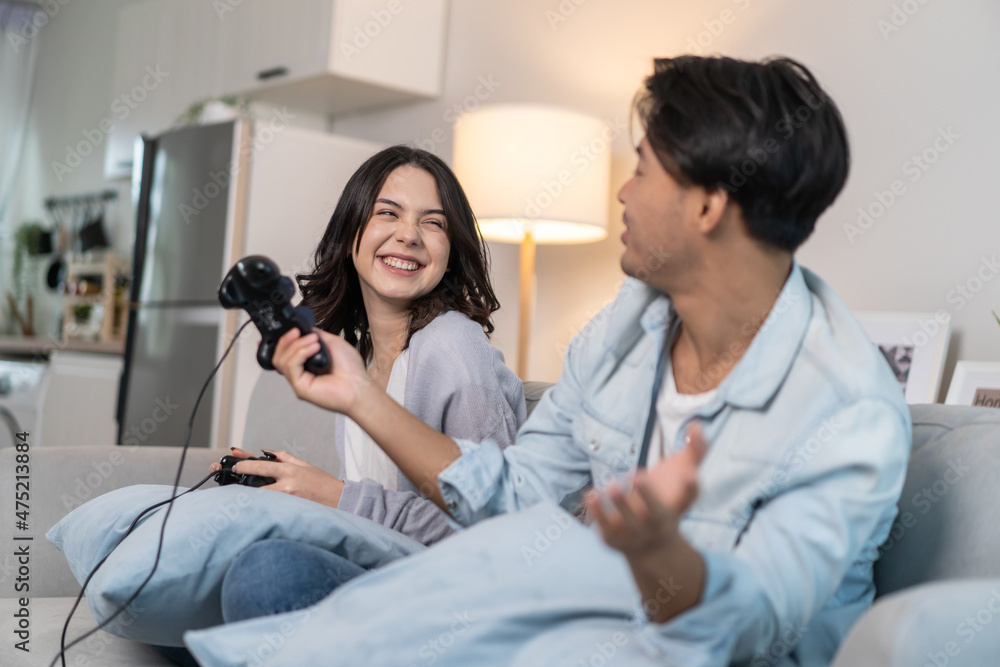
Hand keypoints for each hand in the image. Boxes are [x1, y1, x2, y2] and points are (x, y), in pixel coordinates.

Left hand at [210, 447, 346, 507]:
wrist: (339, 499)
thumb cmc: (321, 482)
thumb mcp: (303, 464)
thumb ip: (283, 457)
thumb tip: (265, 452)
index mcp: (289, 470)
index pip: (261, 464)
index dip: (244, 463)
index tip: (232, 462)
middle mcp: (286, 484)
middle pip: (255, 482)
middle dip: (239, 480)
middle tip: (223, 477)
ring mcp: (286, 499)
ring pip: (259, 497)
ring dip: (246, 494)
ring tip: (233, 493)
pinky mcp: (289, 510)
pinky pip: (269, 507)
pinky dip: (259, 505)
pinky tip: (249, 506)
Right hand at [271, 328, 370, 415]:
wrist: (359, 385)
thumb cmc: (351, 370)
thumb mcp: (331, 343)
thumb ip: (315, 335)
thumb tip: (303, 328)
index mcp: (305, 364)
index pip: (284, 352)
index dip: (283, 339)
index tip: (292, 329)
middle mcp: (299, 373)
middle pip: (278, 356)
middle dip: (286, 340)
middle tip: (298, 332)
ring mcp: (298, 381)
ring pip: (282, 360)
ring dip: (297, 345)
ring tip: (314, 341)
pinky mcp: (300, 387)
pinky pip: (291, 367)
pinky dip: (300, 353)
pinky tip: (314, 348)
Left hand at [586, 422, 706, 560]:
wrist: (652, 546)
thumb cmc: (669, 499)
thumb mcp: (683, 475)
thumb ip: (694, 451)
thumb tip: (696, 423)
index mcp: (677, 507)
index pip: (688, 499)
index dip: (690, 488)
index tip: (691, 476)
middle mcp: (658, 524)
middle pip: (656, 514)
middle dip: (647, 496)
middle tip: (637, 475)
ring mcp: (637, 535)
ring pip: (629, 524)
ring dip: (620, 506)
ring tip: (612, 485)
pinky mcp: (616, 540)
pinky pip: (605, 529)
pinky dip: (598, 513)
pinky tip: (591, 494)